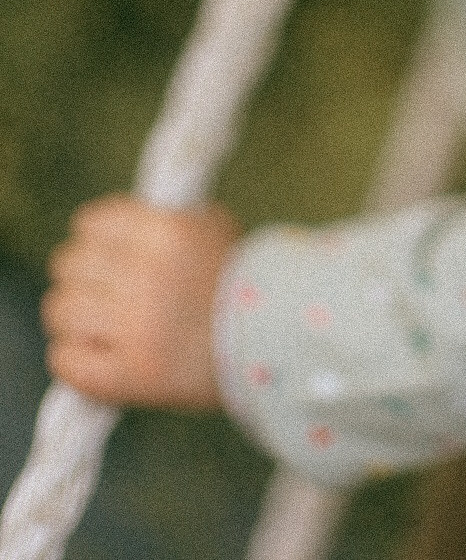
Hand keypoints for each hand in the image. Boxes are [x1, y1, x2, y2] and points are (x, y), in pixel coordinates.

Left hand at [41, 195, 241, 409]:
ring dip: (72, 317)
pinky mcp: (130, 376)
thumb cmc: (238, 281)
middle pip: (69, 264)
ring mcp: (135, 328)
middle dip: (80, 276)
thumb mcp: (212, 229)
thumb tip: (111, 223)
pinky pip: (66, 360)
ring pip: (60, 310)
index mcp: (167, 234)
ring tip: (93, 325)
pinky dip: (72, 358)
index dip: (92, 237)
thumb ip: (163, 220)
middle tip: (99, 291)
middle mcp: (146, 276)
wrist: (274, 344)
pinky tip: (91, 356)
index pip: (90, 223)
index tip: (103, 252)